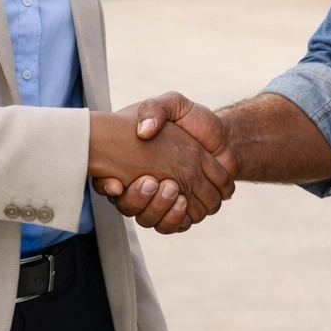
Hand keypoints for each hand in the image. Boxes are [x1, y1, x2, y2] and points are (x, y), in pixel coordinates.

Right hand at [88, 109, 232, 224]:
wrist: (223, 136)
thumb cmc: (193, 120)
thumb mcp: (172, 104)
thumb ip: (155, 109)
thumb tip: (144, 131)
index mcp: (134, 161)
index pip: (109, 182)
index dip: (106, 185)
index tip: (116, 183)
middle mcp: (145, 185)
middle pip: (129, 207)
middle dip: (137, 199)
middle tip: (151, 181)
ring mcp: (164, 200)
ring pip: (150, 220)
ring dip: (158, 209)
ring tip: (173, 190)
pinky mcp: (183, 211)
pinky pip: (174, 227)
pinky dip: (177, 218)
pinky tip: (183, 201)